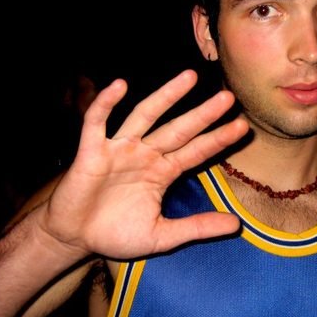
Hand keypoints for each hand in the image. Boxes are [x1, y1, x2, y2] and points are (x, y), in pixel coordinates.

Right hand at [38, 69, 247, 258]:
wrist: (73, 238)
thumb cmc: (116, 233)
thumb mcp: (162, 236)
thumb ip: (197, 227)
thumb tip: (236, 224)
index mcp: (163, 172)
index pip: (196, 151)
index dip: (218, 139)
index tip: (243, 127)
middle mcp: (145, 154)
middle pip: (179, 129)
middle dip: (203, 114)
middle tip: (228, 98)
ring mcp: (119, 149)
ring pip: (146, 116)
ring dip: (166, 96)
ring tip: (190, 77)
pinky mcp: (91, 151)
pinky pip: (97, 122)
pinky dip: (105, 103)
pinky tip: (119, 85)